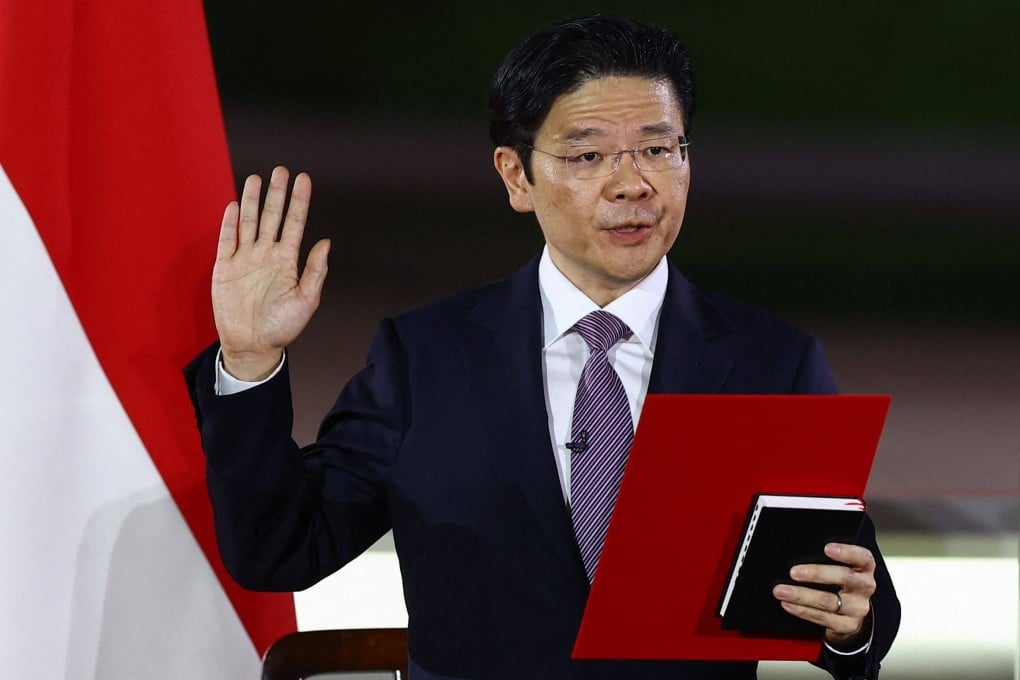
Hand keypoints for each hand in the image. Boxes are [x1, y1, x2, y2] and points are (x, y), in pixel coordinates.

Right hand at [212, 166, 329, 379]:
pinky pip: (226, 240)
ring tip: (256, 179)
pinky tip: (234, 205)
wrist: (253, 345)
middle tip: (281, 170)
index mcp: (287, 261)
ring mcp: (245, 259)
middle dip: (276, 194)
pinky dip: (229, 223)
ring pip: (249, 223)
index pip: (295, 224)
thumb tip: (326, 242)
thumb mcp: (306, 301)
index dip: (299, 202)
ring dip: (252, 201)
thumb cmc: (282, 327)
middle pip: (271, 216)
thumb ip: (315, 271)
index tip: (304, 179)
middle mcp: (266, 255)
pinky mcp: (225, 268)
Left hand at [772, 543, 876, 650]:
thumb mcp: (839, 568)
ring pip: (829, 601)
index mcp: (864, 568)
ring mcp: (858, 608)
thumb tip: (795, 552)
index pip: (862, 557)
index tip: (827, 548)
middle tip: (793, 572)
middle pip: (845, 578)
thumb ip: (823, 559)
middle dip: (817, 574)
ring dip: (801, 595)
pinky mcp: (848, 625)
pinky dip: (802, 611)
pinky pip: (823, 618)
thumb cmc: (839, 582)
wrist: (850, 614)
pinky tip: (788, 604)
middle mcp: (864, 587)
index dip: (846, 552)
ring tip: (781, 591)